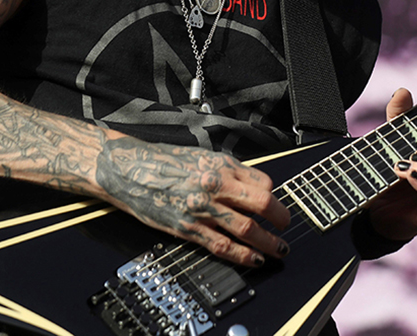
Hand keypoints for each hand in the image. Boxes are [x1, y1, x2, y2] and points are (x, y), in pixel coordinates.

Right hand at [96, 135, 291, 266]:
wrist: (131, 170)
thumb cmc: (164, 161)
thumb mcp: (202, 156)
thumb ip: (229, 171)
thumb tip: (255, 185)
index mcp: (220, 166)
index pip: (262, 183)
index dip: (275, 196)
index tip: (277, 205)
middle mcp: (215, 186)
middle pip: (261, 204)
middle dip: (280, 219)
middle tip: (286, 227)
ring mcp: (202, 209)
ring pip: (246, 228)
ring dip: (268, 242)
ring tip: (278, 250)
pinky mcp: (188, 228)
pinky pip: (222, 246)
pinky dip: (242, 255)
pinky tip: (254, 259)